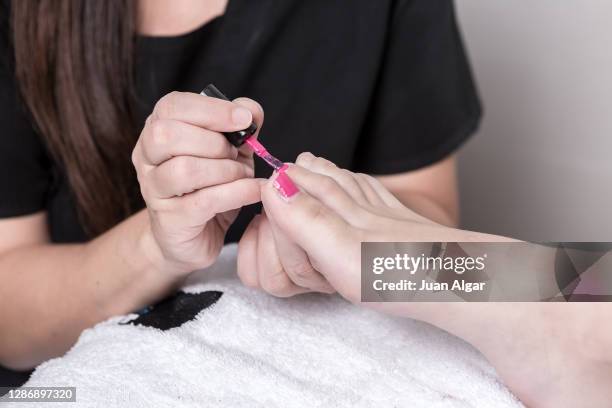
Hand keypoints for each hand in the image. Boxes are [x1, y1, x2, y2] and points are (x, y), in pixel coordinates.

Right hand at [132, 91, 263, 274]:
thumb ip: (241, 127)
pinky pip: (204, 201)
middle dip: (214, 142)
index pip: (172, 106)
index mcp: (158, 130)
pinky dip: (236, 193)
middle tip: (236, 155)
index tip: (243, 118)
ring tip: (243, 175)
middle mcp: (147, 157)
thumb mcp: (231, 151)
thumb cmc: (211, 187)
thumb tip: (250, 109)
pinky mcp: (170, 221)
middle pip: (167, 134)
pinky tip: (254, 191)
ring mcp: (153, 190)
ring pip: (184, 169)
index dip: (211, 109)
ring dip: (225, 170)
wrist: (197, 238)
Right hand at [237, 152, 442, 301]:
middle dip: (307, 172)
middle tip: (291, 163)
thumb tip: (272, 184)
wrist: (462, 283)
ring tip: (317, 165)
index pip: (304, 185)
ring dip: (332, 175)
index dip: (285, 182)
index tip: (268, 176)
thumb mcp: (338, 249)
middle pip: (328, 181)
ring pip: (352, 186)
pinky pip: (379, 198)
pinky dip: (364, 187)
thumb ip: (303, 218)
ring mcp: (386, 215)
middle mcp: (363, 205)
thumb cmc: (399, 272)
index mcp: (342, 207)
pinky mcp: (405, 228)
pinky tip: (366, 188)